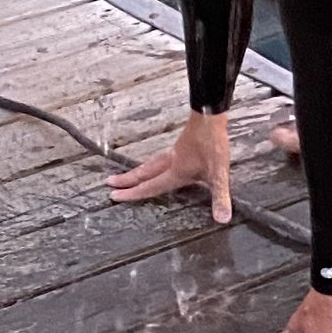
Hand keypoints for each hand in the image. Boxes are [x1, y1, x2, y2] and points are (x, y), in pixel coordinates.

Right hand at [107, 108, 230, 219]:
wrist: (210, 114)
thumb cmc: (214, 143)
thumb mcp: (219, 173)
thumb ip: (221, 196)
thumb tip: (222, 218)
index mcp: (176, 171)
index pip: (150, 186)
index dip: (133, 193)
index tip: (114, 195)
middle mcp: (171, 161)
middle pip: (144, 173)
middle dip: (127, 180)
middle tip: (109, 183)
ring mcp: (174, 152)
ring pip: (150, 163)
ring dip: (137, 171)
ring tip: (127, 175)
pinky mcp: (181, 144)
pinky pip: (159, 157)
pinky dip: (151, 163)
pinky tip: (157, 163)